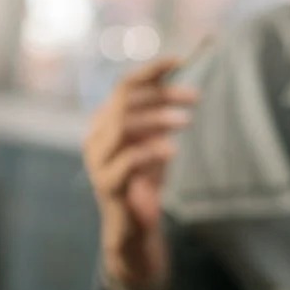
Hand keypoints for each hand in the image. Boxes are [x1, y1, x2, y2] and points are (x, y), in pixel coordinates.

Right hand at [83, 57, 196, 284]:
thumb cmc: (146, 180)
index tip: (180, 61)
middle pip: (125, 101)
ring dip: (157, 118)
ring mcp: (97, 160)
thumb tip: (183, 79)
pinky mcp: (106, 184)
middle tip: (194, 97)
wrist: (135, 228)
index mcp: (104, 120)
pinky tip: (172, 149)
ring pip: (122, 124)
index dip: (151, 71)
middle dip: (161, 94)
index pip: (124, 86)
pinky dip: (151, 150)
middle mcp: (95, 135)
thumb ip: (160, 113)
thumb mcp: (155, 140)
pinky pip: (127, 160)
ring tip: (185, 120)